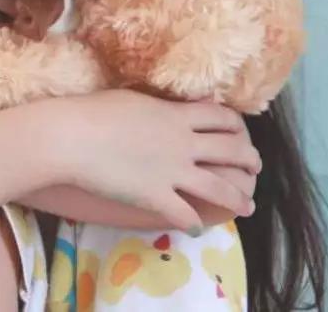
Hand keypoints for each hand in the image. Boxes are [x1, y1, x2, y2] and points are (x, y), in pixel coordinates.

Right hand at [47, 89, 261, 234]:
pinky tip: (196, 227)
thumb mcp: (134, 99)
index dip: (237, 126)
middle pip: (231, 150)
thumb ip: (157, 107)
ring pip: (219, 187)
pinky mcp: (156, 198)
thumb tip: (162, 109)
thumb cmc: (94, 111)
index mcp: (178, 116)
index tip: (242, 133)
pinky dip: (193, 223)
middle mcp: (183, 144)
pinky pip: (184, 214)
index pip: (222, 118)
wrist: (73, 138)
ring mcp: (172, 173)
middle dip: (249, 160)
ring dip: (238, 198)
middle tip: (254, 168)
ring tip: (248, 206)